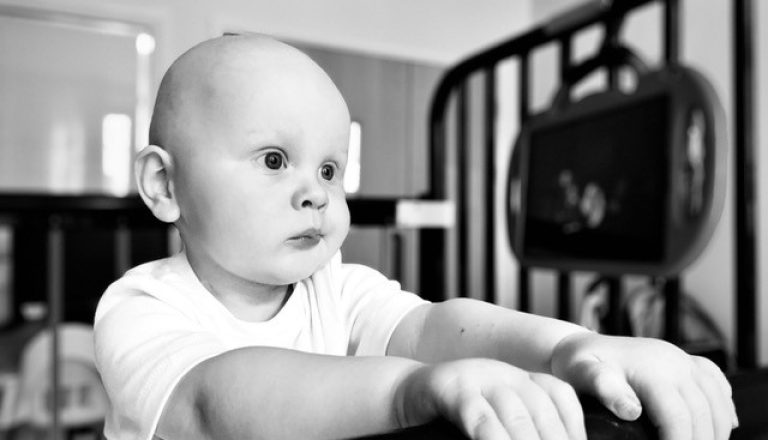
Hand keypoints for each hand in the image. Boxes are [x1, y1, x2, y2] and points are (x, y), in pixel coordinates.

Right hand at [397, 358, 586, 439]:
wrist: (408, 394)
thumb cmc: (459, 416)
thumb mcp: (497, 419)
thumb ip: (523, 428)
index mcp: (522, 379)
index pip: (561, 397)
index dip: (574, 427)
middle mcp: (504, 373)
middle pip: (540, 406)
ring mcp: (477, 377)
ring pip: (513, 410)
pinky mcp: (450, 388)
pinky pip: (476, 413)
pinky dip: (490, 434)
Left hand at [550, 332, 737, 439]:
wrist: (582, 345)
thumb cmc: (579, 364)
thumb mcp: (583, 374)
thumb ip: (606, 389)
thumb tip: (632, 411)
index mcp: (652, 369)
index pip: (679, 416)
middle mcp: (674, 362)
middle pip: (703, 412)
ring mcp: (683, 360)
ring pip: (716, 400)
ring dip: (716, 429)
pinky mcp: (687, 361)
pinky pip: (717, 384)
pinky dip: (723, 407)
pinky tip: (721, 426)